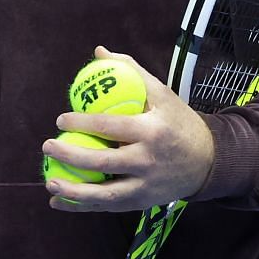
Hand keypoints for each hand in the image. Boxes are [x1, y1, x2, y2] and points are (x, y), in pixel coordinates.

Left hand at [42, 47, 215, 212]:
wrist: (210, 161)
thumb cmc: (178, 123)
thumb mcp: (163, 94)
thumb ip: (132, 72)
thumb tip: (99, 52)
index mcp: (152, 131)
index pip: (111, 127)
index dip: (82, 123)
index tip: (61, 119)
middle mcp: (149, 160)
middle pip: (103, 162)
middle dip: (71, 155)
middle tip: (48, 145)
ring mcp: (147, 185)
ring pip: (106, 193)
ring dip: (74, 191)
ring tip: (50, 183)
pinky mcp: (144, 202)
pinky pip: (109, 206)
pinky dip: (83, 206)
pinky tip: (58, 202)